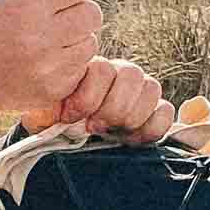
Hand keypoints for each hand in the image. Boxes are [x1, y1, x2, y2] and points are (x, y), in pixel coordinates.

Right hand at [0, 0, 103, 118]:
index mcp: (27, 3)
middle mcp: (39, 37)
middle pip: (93, 12)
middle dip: (76, 11)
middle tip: (48, 19)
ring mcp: (46, 69)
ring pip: (91, 43)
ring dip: (74, 39)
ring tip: (43, 42)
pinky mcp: (51, 93)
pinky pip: (82, 70)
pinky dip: (68, 65)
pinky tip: (42, 63)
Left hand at [35, 56, 175, 143]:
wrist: (69, 135)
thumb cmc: (55, 122)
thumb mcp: (44, 112)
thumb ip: (48, 107)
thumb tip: (57, 112)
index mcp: (92, 70)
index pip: (102, 70)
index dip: (88, 98)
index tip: (71, 117)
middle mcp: (119, 75)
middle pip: (132, 75)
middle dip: (113, 108)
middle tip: (95, 128)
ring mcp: (138, 92)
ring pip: (152, 88)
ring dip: (133, 116)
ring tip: (114, 134)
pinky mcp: (152, 112)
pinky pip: (165, 111)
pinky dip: (153, 126)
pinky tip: (133, 139)